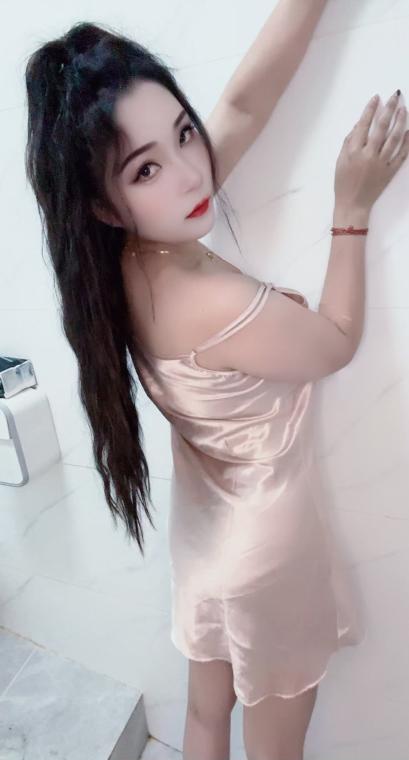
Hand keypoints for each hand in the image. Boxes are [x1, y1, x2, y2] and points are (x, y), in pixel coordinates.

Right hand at [334, 91, 408, 210]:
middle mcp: (369, 155)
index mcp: (354, 151)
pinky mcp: (390, 172)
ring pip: (394, 138)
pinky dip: (407, 142)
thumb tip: (358, 125)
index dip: (370, 109)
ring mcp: (381, 163)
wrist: (353, 205)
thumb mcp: (340, 161)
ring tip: (404, 109)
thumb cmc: (343, 184)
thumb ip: (349, 142)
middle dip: (389, 109)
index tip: (376, 98)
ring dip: (400, 121)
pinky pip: (401, 154)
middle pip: (381, 127)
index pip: (363, 125)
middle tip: (395, 96)